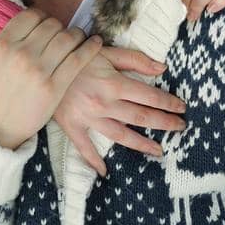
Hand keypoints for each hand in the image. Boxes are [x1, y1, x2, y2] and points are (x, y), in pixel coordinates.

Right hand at [0, 9, 105, 149]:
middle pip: (52, 24)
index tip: (43, 24)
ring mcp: (40, 71)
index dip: (40, 16)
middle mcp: (22, 54)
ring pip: (67, 37)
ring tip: (76, 38)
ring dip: (75, 34)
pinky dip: (90, 47)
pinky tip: (95, 42)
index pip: (31, 15)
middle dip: (57, 26)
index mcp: (1, 45)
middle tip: (59, 33)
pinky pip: (79, 58)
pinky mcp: (55, 87)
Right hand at [53, 46, 187, 175]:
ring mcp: (89, 118)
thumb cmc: (77, 55)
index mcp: (114, 83)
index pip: (149, 96)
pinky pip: (84, 147)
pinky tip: (104, 172)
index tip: (181, 108)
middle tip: (181, 128)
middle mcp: (104, 103)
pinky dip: (94, 161)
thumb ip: (135, 59)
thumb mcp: (106, 51)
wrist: (43, 64)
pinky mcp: (72, 126)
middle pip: (141, 117)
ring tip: (158, 151)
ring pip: (120, 135)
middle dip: (164, 123)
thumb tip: (162, 67)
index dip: (168, 103)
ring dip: (142, 145)